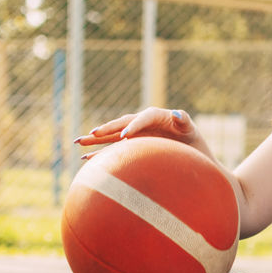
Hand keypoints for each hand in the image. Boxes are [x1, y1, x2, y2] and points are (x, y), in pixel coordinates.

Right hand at [75, 107, 205, 159]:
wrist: (191, 155)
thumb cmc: (192, 140)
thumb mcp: (190, 130)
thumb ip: (183, 120)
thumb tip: (176, 113)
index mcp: (156, 116)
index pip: (142, 118)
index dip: (134, 125)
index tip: (125, 136)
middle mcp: (142, 124)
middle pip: (121, 124)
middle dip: (107, 129)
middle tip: (92, 134)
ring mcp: (135, 135)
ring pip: (112, 136)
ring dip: (96, 140)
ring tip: (79, 141)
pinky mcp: (132, 147)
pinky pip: (113, 150)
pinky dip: (100, 154)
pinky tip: (86, 159)